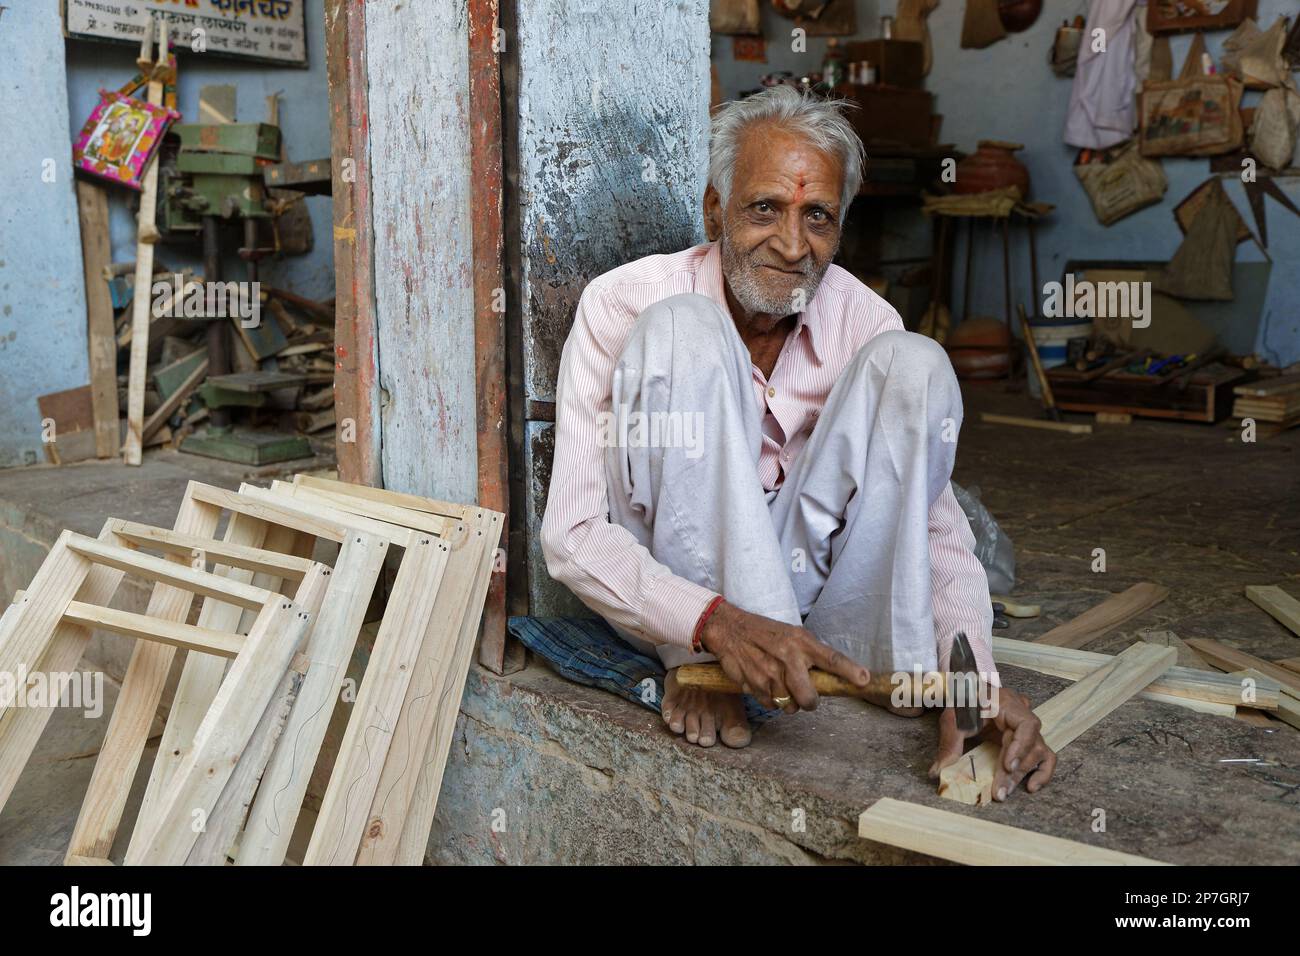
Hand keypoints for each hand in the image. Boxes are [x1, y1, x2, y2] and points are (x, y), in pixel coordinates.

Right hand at [698, 600, 870, 712]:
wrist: (729, 629)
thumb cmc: (765, 632)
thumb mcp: (791, 634)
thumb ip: (809, 653)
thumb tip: (829, 677)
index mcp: (801, 642)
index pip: (831, 659)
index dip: (849, 671)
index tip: (864, 680)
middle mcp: (788, 658)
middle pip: (809, 698)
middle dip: (809, 702)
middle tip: (805, 696)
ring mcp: (770, 673)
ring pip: (789, 706)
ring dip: (788, 702)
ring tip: (779, 684)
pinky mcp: (754, 684)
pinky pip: (771, 705)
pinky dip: (770, 700)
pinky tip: (765, 683)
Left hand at [929, 685, 1056, 799]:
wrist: (964, 694)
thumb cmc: (962, 702)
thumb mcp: (952, 719)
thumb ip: (948, 744)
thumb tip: (937, 771)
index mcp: (1007, 703)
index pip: (1026, 725)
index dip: (1020, 747)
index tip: (1007, 766)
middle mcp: (1022, 714)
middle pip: (1031, 744)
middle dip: (1015, 771)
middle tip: (1000, 791)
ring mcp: (1027, 728)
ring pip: (1038, 752)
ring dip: (1022, 774)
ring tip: (1005, 791)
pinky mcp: (1027, 740)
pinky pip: (1044, 755)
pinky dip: (1042, 772)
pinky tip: (1031, 787)